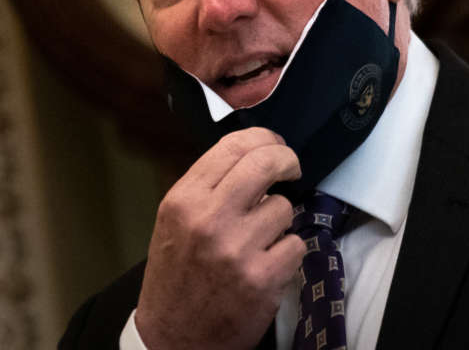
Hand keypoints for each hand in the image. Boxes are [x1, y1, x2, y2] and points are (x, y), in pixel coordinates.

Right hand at [134, 128, 304, 349]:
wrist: (172, 339)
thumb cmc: (177, 275)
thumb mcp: (176, 221)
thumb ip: (209, 186)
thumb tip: (255, 152)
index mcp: (183, 201)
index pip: (234, 147)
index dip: (265, 139)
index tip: (276, 145)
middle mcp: (208, 220)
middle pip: (266, 163)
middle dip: (287, 159)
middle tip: (291, 168)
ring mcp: (236, 249)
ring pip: (284, 208)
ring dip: (280, 221)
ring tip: (258, 240)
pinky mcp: (262, 278)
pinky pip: (296, 244)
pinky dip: (288, 253)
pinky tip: (267, 264)